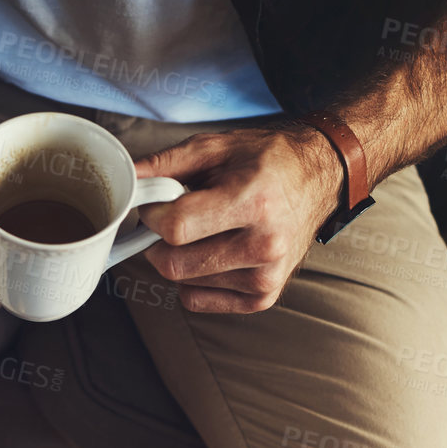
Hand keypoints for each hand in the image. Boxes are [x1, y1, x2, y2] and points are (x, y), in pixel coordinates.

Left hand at [133, 124, 341, 313]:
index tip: (155, 205)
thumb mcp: (219, 147)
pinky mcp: (262, 297)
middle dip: (159, 241)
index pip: (176, 227)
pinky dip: (193, 280)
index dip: (152, 216)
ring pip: (183, 283)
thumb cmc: (269, 161)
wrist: (319, 179)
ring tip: (205, 230)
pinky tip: (212, 253)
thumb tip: (127, 179)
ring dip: (179, 258)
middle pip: (174, 263)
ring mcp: (266, 276)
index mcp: (253, 201)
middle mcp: (264, 245)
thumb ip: (167, 164)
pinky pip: (197, 300)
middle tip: (172, 219)